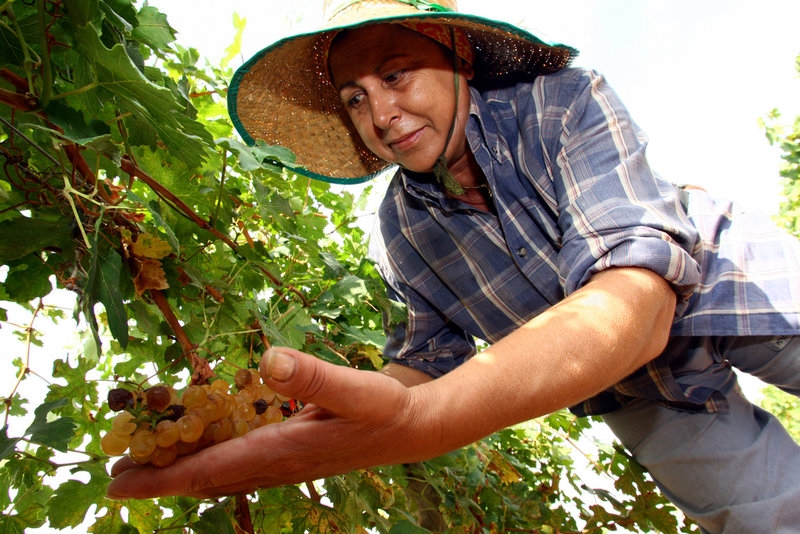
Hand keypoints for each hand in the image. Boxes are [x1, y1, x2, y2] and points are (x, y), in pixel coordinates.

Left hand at [106, 347, 431, 498]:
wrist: (412, 432)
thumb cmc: (384, 411)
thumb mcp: (355, 389)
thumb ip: (312, 376)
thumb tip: (266, 359)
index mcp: (281, 452)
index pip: (208, 471)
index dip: (161, 478)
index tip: (118, 483)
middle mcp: (276, 465)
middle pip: (205, 478)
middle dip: (160, 479)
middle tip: (116, 473)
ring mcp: (284, 464)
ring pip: (221, 474)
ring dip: (183, 471)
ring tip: (149, 462)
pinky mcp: (292, 455)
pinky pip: (240, 465)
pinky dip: (212, 460)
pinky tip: (206, 445)